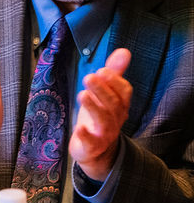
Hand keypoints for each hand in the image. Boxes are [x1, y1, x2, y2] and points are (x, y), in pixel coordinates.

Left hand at [70, 48, 131, 180]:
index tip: (103, 70)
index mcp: (119, 105)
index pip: (124, 91)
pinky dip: (85, 135)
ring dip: (94, 107)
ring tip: (82, 94)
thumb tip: (124, 51)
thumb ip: (114, 74)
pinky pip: (91, 142)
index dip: (115, 81)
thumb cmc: (99, 117)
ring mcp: (104, 133)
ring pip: (104, 120)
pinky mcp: (91, 146)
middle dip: (102, 90)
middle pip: (113, 104)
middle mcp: (115, 119)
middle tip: (89, 77)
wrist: (97, 151)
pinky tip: (79, 128)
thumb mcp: (106, 94)